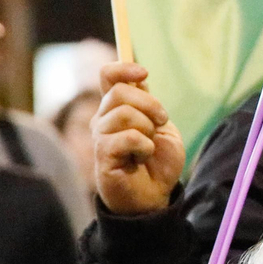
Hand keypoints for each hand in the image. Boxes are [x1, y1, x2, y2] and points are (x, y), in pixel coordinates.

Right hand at [94, 61, 184, 215]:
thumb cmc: (158, 161)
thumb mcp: (162, 126)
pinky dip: (144, 147)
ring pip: (124, 113)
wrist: (155, 194)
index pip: (108, 76)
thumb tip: (138, 78)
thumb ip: (148, 103)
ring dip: (147, 129)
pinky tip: (140, 158)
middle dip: (150, 104)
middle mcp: (103, 119)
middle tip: (161, 123)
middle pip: (119, 91)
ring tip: (148, 146)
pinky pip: (127, 137)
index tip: (143, 73)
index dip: (123, 68)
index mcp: (117, 108)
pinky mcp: (102, 154)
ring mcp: (100, 136)